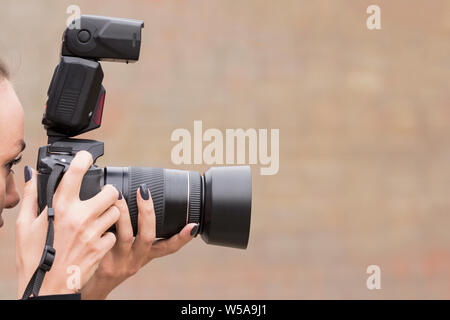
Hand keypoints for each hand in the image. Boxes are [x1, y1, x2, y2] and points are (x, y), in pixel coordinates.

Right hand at [16, 151, 120, 297]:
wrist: (46, 289)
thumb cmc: (34, 258)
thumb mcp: (25, 226)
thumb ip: (32, 197)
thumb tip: (32, 174)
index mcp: (59, 209)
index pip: (74, 175)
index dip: (83, 160)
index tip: (87, 156)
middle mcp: (79, 218)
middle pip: (110, 192)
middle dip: (108, 194)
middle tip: (100, 199)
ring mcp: (93, 233)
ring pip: (116, 212)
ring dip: (110, 215)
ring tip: (96, 221)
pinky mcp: (102, 248)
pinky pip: (115, 234)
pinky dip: (108, 235)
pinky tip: (95, 240)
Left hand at [81, 184, 197, 299]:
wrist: (87, 286)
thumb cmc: (107, 263)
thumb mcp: (127, 251)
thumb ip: (132, 231)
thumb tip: (135, 198)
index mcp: (144, 256)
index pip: (168, 247)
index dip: (182, 237)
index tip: (193, 225)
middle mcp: (135, 260)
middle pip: (148, 237)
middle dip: (148, 212)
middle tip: (144, 192)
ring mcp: (118, 261)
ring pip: (124, 236)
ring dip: (123, 213)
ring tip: (117, 194)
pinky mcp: (100, 261)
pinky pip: (102, 239)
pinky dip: (100, 223)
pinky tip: (95, 210)